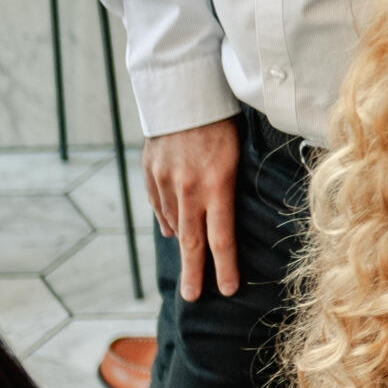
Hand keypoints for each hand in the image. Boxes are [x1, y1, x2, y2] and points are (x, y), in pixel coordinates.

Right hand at [145, 118, 240, 298]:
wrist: (184, 88)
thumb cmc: (222, 119)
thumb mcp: (237, 152)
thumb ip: (229, 187)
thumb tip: (218, 219)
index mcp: (217, 185)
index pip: (221, 238)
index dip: (224, 267)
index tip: (227, 290)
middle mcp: (189, 189)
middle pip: (191, 243)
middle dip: (194, 274)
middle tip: (193, 298)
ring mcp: (165, 182)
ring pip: (174, 223)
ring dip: (182, 242)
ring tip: (189, 261)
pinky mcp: (150, 172)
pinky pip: (159, 204)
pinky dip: (167, 217)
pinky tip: (173, 227)